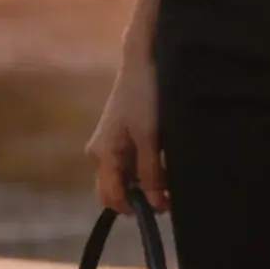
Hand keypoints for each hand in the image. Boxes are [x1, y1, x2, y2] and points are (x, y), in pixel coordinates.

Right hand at [85, 48, 167, 212]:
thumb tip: (155, 205)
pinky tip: (163, 162)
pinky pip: (130, 163)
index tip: (162, 208)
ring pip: (125, 177)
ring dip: (145, 183)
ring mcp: (109, 144)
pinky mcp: (120, 137)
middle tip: (169, 195)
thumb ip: (151, 172)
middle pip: (116, 189)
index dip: (134, 208)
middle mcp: (100, 153)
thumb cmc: (144, 96)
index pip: (110, 197)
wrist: (143, 61)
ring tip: (169, 176)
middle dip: (140, 197)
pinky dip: (146, 169)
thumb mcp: (150, 137)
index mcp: (102, 154)